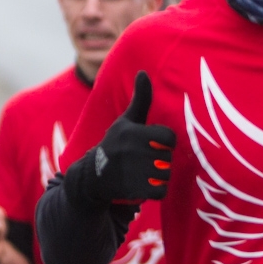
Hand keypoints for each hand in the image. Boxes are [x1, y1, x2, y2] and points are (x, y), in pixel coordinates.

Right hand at [63, 71, 175, 203]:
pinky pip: (161, 191)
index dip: (164, 143)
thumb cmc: (116, 144)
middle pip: (168, 158)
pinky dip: (156, 191)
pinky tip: (144, 186)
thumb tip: (143, 72)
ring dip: (159, 177)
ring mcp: (130, 171)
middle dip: (160, 161)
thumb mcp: (127, 121)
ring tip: (144, 173)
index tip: (152, 144)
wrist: (93, 176)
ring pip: (165, 175)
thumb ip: (140, 99)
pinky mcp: (131, 189)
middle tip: (144, 161)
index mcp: (132, 132)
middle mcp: (130, 150)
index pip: (169, 138)